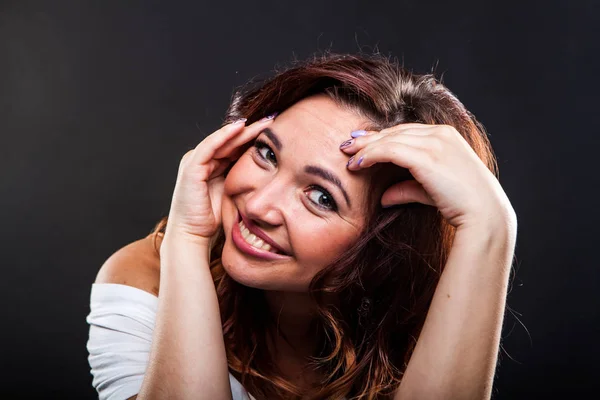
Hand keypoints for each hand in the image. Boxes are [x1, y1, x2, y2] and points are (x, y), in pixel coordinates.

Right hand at [164, 115, 275, 247]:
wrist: (192, 235)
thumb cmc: (212, 219)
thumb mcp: (233, 194)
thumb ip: (244, 180)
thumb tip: (269, 173)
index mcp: (213, 166)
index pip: (236, 146)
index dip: (255, 138)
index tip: (276, 131)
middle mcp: (203, 160)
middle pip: (231, 140)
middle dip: (253, 129)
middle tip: (274, 119)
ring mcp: (195, 162)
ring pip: (222, 139)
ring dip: (242, 129)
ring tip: (263, 122)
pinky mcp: (191, 167)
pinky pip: (210, 146)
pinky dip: (224, 135)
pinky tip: (240, 127)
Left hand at [341, 123, 514, 229]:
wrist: (484, 214)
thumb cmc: (462, 204)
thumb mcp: (431, 191)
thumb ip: (408, 188)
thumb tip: (384, 197)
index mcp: (446, 135)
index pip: (406, 131)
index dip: (382, 136)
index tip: (363, 142)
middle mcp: (440, 134)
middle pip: (395, 131)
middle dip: (369, 138)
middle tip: (347, 144)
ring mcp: (434, 143)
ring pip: (389, 139)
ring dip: (365, 147)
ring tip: (348, 156)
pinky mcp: (426, 157)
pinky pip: (389, 151)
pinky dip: (370, 156)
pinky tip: (357, 164)